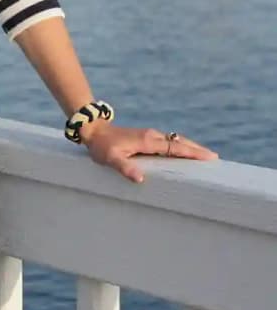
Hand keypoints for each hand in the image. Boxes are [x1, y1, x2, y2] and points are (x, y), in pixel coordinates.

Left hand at [80, 123, 217, 183]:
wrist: (94, 131)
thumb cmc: (102, 147)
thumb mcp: (110, 159)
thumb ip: (124, 168)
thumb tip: (140, 179)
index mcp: (148, 141)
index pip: (175, 148)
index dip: (192, 152)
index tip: (209, 156)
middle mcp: (152, 136)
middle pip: (180, 142)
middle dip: (197, 149)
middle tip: (214, 158)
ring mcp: (150, 135)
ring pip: (175, 140)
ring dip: (190, 147)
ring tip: (204, 156)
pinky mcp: (147, 137)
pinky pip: (169, 142)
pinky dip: (180, 146)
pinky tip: (184, 152)